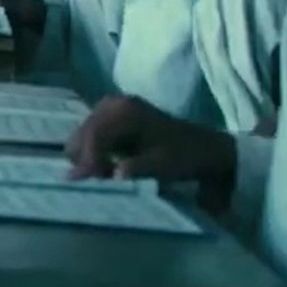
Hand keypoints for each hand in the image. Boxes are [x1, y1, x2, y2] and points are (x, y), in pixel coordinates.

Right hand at [66, 94, 234, 188]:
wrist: (205, 149)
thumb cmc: (185, 156)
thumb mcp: (161, 165)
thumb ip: (132, 170)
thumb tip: (109, 177)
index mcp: (125, 110)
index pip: (93, 135)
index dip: (88, 160)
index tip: (87, 182)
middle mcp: (112, 103)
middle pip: (81, 135)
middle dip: (87, 160)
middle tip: (103, 180)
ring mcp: (110, 108)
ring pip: (82, 138)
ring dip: (90, 159)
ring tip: (108, 174)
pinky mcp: (110, 118)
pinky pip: (90, 138)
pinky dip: (95, 154)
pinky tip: (109, 165)